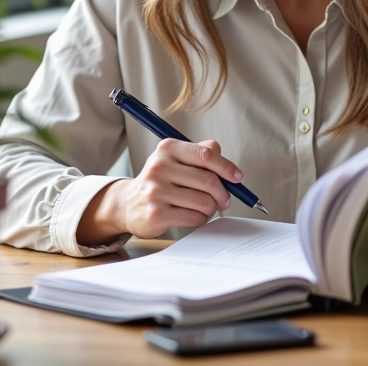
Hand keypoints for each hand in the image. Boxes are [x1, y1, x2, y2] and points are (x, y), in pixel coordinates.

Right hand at [77, 139, 242, 245]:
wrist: (129, 203)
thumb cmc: (162, 180)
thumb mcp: (177, 158)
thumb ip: (202, 153)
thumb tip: (229, 167)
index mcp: (168, 148)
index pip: (206, 155)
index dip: (226, 167)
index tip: (237, 177)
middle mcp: (159, 167)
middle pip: (209, 180)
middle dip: (223, 193)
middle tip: (224, 199)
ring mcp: (156, 191)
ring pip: (204, 202)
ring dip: (211, 208)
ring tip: (205, 207)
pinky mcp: (156, 214)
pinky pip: (194, 218)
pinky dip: (201, 219)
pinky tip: (193, 215)